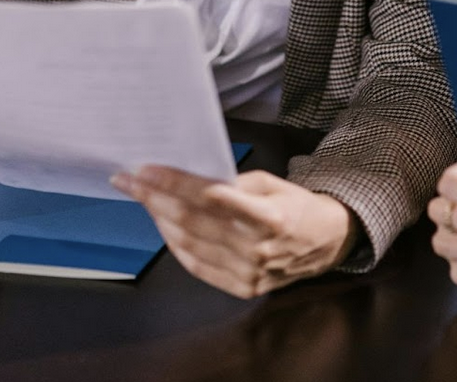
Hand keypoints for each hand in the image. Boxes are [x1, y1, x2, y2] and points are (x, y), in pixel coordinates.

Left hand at [112, 167, 357, 297]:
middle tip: (128, 182)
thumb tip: (188, 181)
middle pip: (191, 221)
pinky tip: (163, 227)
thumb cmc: (297, 206)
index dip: (173, 183)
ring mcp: (248, 272)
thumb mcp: (273, 183)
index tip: (144, 170)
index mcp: (268, 217)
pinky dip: (175, 246)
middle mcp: (256, 248)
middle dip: (153, 198)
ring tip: (144, 200)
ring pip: (188, 244)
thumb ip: (233, 185)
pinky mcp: (242, 287)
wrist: (328, 243)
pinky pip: (198, 267)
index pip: (208, 197)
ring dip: (159, 220)